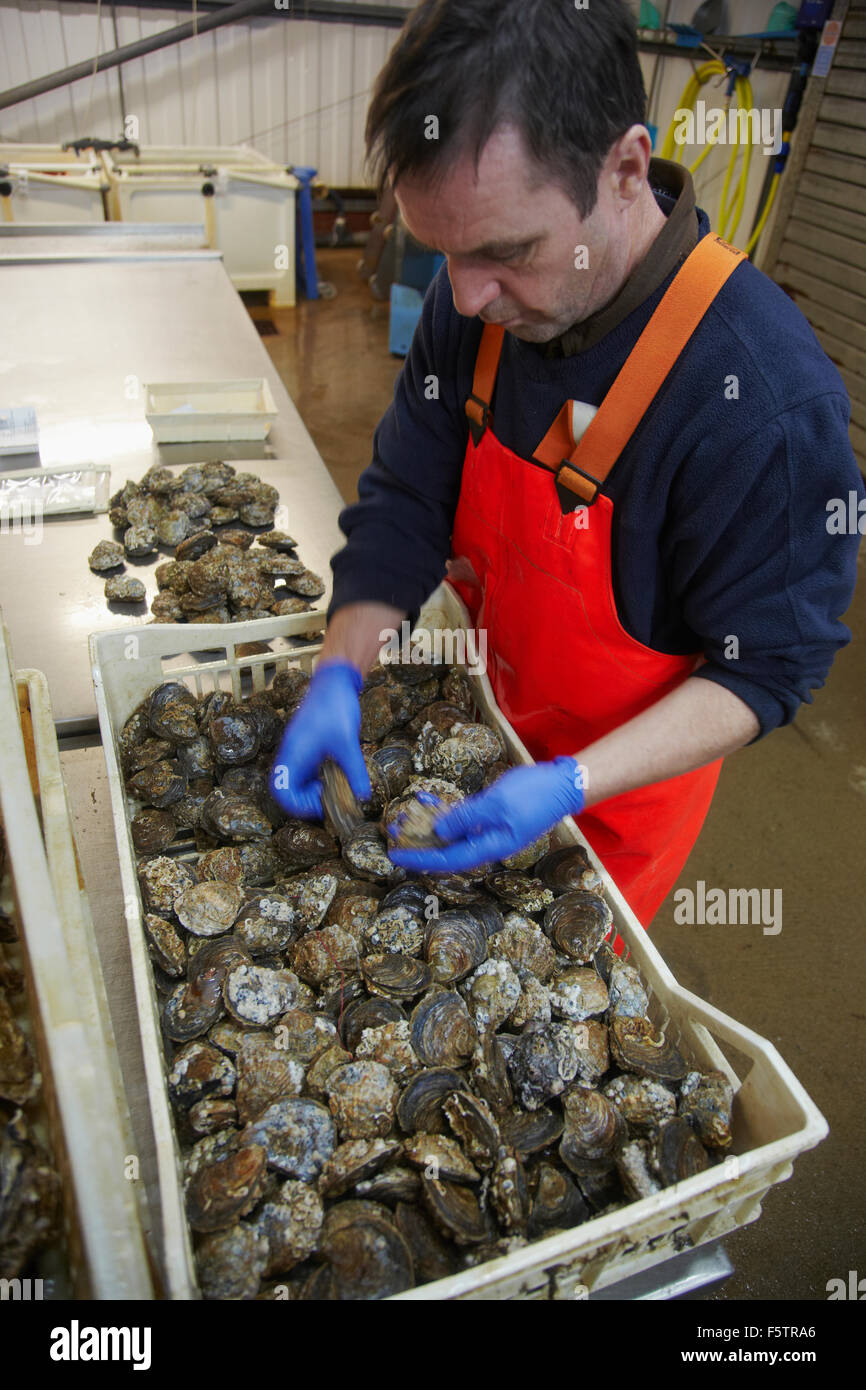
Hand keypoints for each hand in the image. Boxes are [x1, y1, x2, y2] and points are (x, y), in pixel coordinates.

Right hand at [269, 660, 370, 818]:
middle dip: (305, 801)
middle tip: (327, 799)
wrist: (334, 680)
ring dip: (311, 791)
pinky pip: (306, 771)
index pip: (281, 791)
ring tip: (332, 788)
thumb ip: (355, 771)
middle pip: (286, 790)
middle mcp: (291, 754)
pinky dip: (317, 779)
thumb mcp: (348, 742)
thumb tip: (363, 796)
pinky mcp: (307, 746)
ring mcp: (298, 750)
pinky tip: (336, 775)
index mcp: (293, 754)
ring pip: (296, 781)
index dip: (298, 805)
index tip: (321, 803)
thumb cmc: (335, 706)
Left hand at [387, 756, 584, 872]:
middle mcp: (487, 842)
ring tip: (404, 817)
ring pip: (452, 833)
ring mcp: (490, 829)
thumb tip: (440, 832)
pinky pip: (462, 817)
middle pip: (447, 850)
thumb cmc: (533, 794)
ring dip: (428, 825)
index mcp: (490, 847)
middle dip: (419, 842)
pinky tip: (427, 800)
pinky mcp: (491, 815)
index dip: (420, 859)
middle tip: (392, 834)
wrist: (563, 784)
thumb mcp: (495, 804)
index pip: (448, 860)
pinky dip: (445, 810)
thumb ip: (466, 818)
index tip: (395, 856)